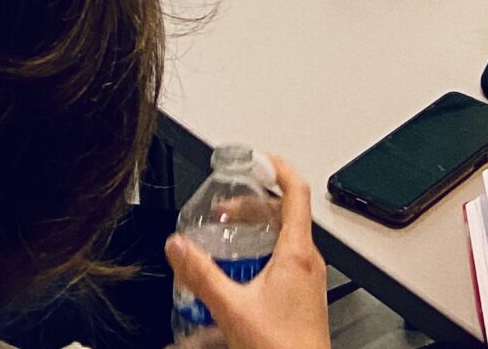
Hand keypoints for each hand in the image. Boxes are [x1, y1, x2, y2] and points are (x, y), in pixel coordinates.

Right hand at [165, 159, 328, 348]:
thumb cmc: (283, 348)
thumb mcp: (233, 309)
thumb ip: (202, 276)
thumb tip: (178, 247)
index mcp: (297, 252)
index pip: (296, 192)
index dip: (279, 168)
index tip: (260, 159)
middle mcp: (308, 262)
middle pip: (286, 214)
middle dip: (254, 205)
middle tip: (227, 209)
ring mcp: (309, 280)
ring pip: (286, 239)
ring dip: (259, 231)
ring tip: (231, 237)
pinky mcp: (304, 298)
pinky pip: (286, 262)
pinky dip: (264, 255)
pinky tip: (242, 276)